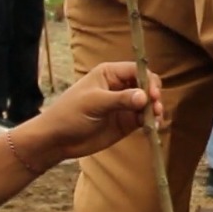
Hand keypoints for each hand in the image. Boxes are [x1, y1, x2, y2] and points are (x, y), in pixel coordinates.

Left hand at [19, 61, 163, 164]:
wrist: (56, 140)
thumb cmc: (69, 114)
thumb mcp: (94, 103)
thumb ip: (120, 99)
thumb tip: (145, 97)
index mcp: (110, 74)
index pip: (137, 70)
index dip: (148, 80)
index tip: (153, 95)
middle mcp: (120, 87)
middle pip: (146, 85)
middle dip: (154, 95)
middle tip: (156, 107)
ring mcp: (124, 105)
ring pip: (147, 102)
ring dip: (155, 109)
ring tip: (156, 118)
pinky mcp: (126, 122)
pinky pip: (143, 118)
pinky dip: (151, 121)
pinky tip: (153, 127)